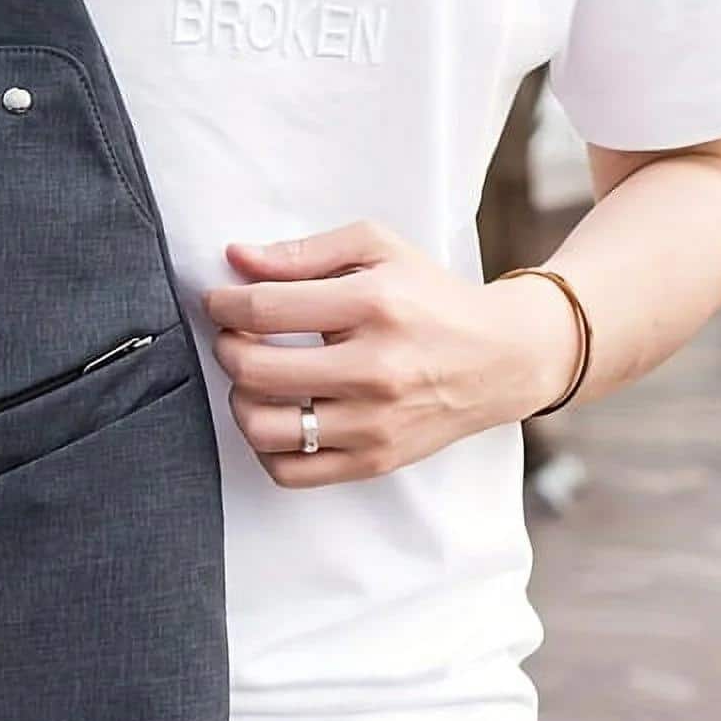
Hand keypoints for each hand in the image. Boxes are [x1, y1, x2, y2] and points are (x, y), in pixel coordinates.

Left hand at [201, 219, 579, 487]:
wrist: (502, 358)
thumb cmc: (431, 296)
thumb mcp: (376, 248)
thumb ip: (302, 252)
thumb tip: (236, 258)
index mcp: (373, 305)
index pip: (263, 309)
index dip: (222, 303)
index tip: (218, 300)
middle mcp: (374, 369)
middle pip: (254, 370)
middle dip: (225, 347)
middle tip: (232, 336)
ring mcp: (375, 423)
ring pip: (263, 428)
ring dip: (239, 399)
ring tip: (253, 378)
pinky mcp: (375, 461)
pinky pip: (291, 472)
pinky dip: (266, 446)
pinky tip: (278, 415)